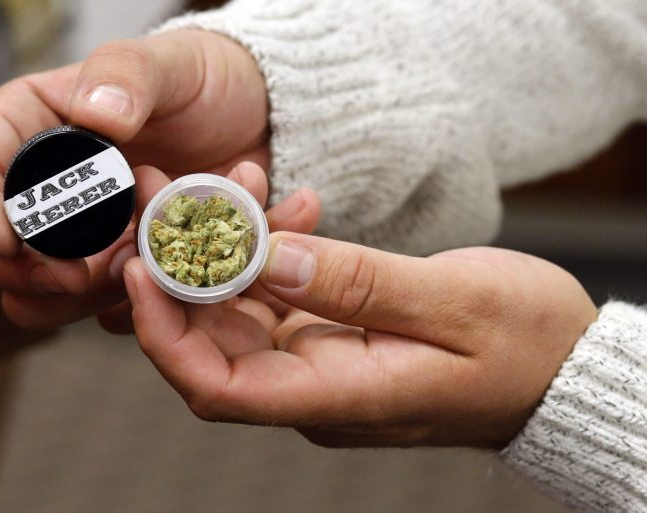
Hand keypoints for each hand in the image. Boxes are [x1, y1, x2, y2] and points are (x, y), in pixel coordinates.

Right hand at [0, 29, 269, 326]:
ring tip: (133, 268)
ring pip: (39, 294)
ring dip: (77, 297)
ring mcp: (82, 238)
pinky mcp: (119, 268)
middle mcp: (48, 191)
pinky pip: (100, 308)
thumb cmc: (202, 83)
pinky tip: (163, 275)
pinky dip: (125, 305)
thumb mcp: (169, 66)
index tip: (5, 240)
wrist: (253, 126)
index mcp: (33, 131)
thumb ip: (127, 77)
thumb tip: (95, 117)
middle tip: (79, 275)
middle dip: (28, 272)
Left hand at [124, 234, 597, 448]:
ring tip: (237, 183)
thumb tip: (268, 257)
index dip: (163, 333)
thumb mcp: (453, 304)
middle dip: (177, 275)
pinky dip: (269, 252)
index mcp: (338, 397)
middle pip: (211, 344)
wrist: (558, 366)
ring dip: (225, 252)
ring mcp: (318, 363)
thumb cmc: (523, 344)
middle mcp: (314, 388)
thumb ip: (358, 285)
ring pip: (238, 313)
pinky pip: (276, 296)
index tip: (140, 268)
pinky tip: (292, 207)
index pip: (216, 386)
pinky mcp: (329, 337)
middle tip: (169, 199)